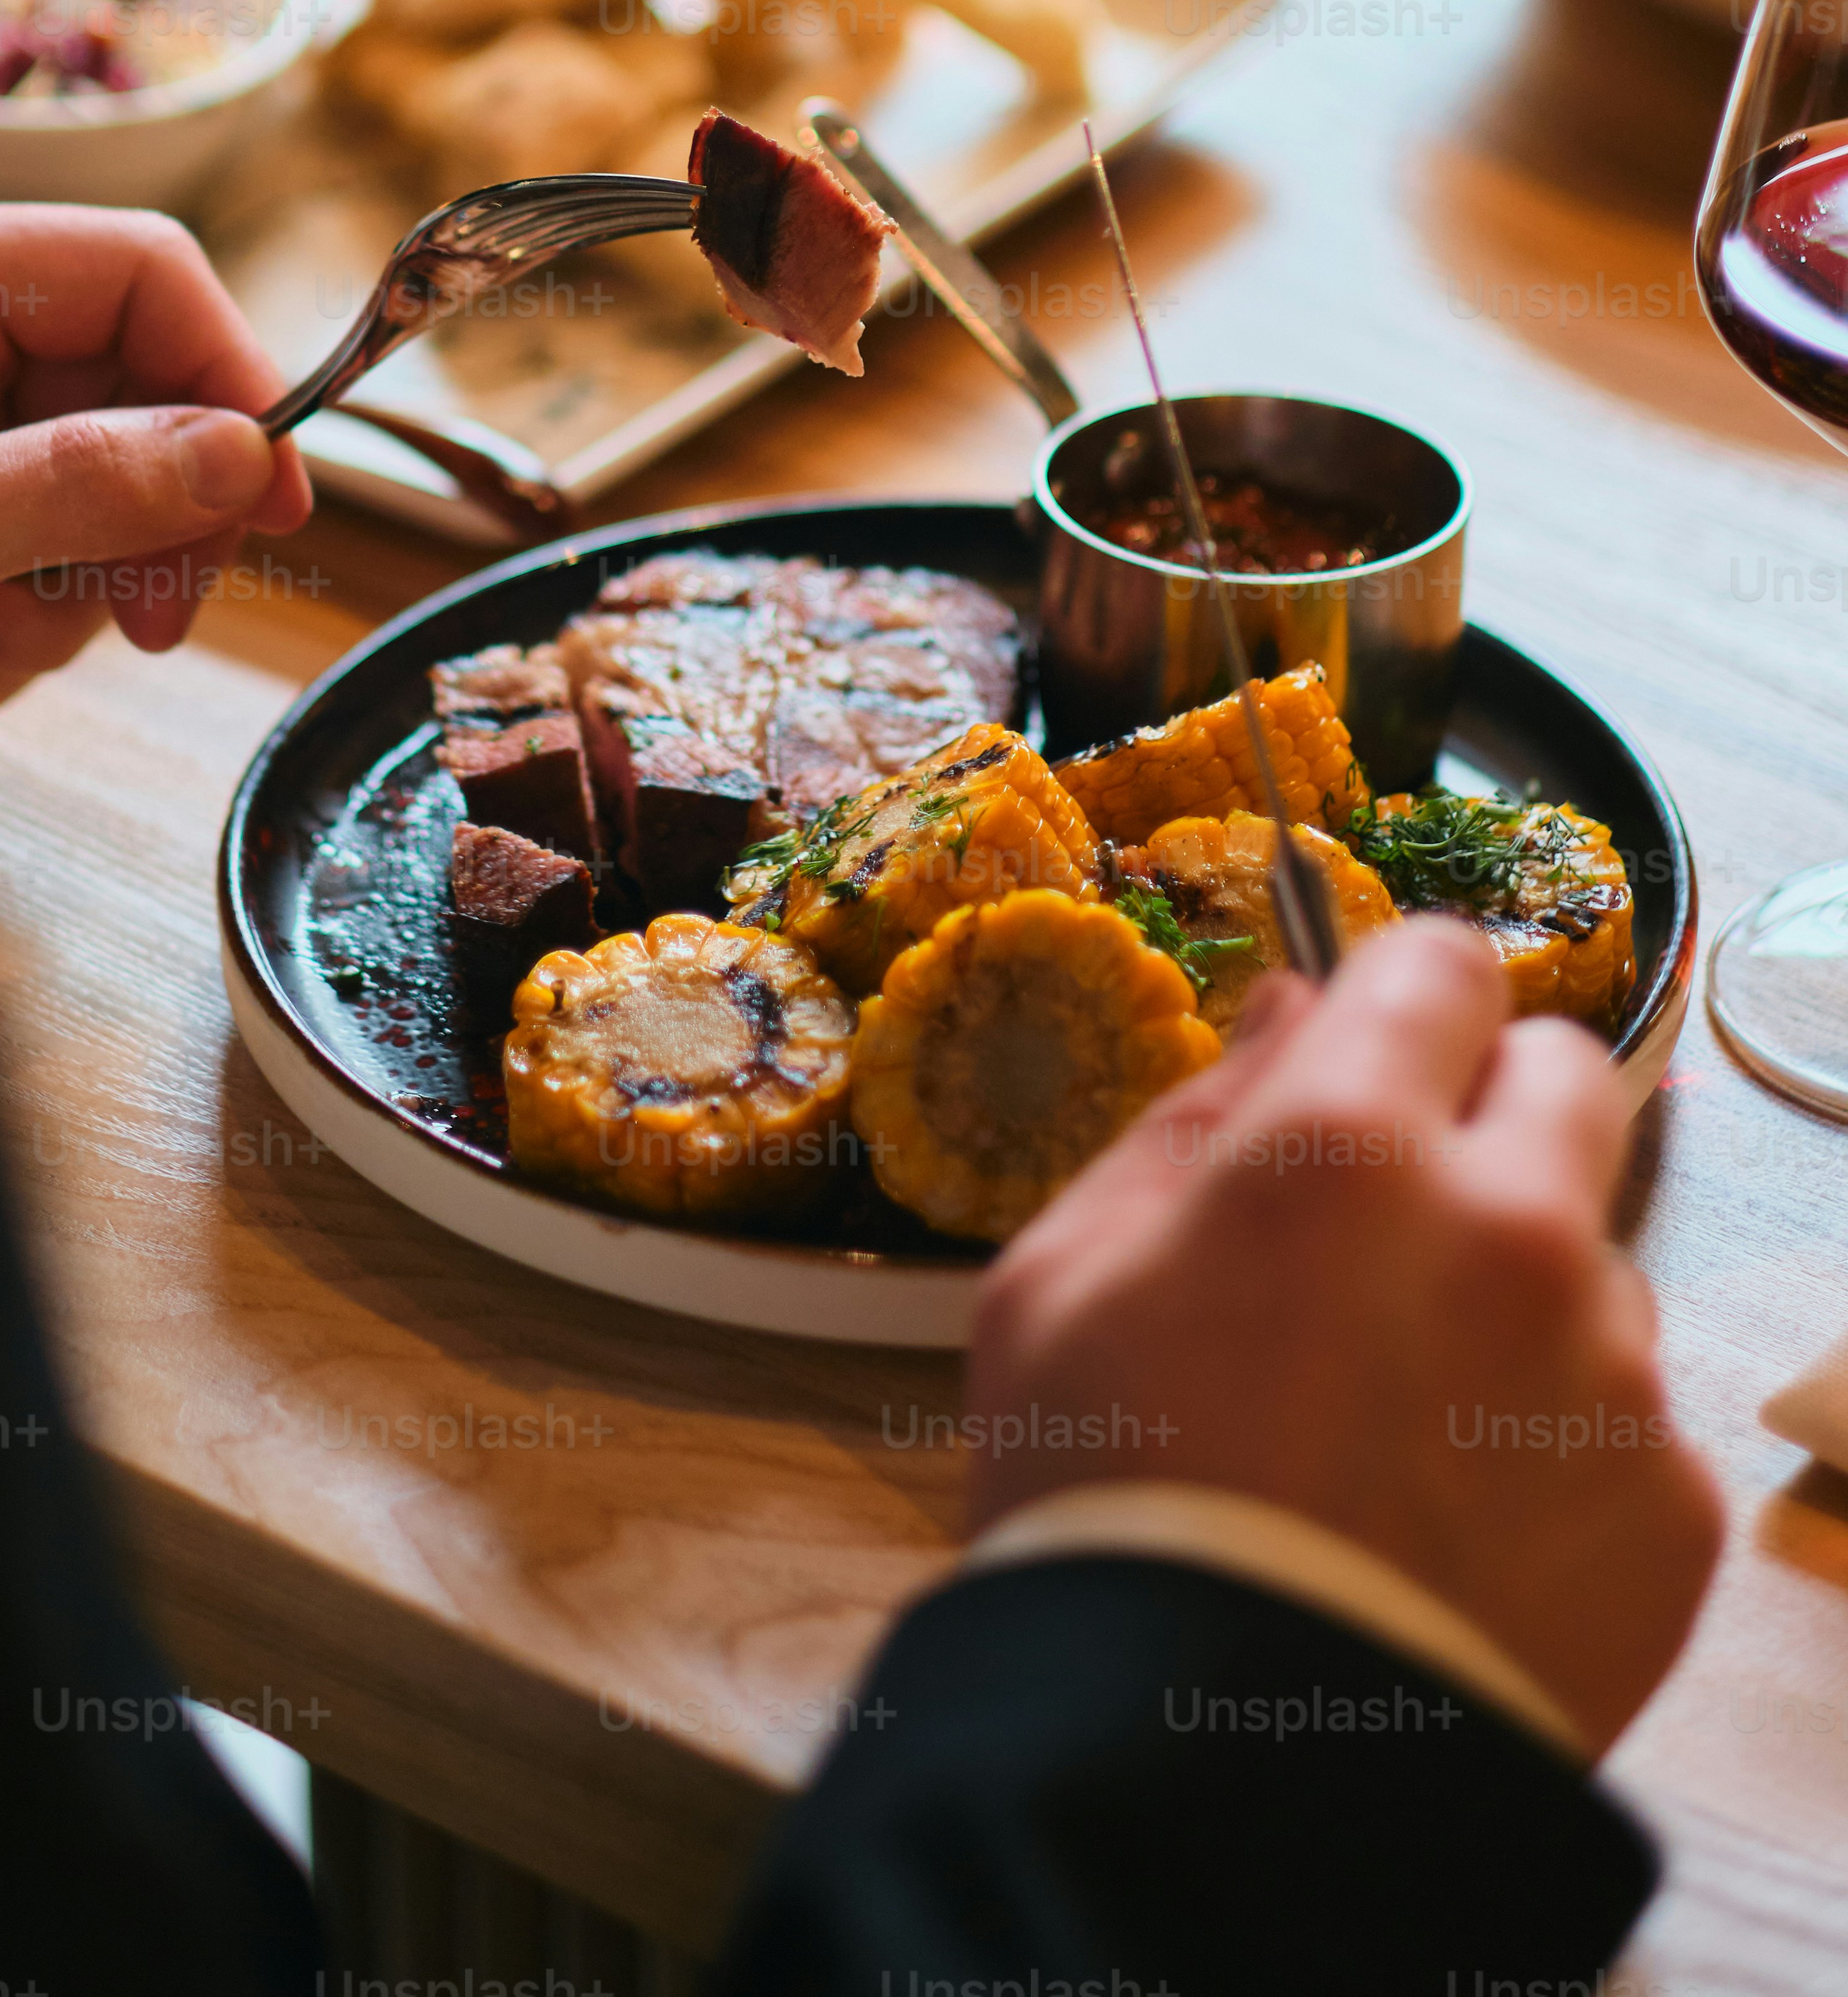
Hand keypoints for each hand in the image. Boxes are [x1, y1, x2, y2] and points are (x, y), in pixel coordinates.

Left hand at [0, 205, 308, 779]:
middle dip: (153, 513)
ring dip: (70, 586)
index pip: (142, 270)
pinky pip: (46, 534)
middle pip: (141, 379)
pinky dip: (14, 615)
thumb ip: (78, 484)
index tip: (274, 498)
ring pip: (106, 473)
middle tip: (152, 623)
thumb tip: (240, 455)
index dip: (229, 374)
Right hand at [962, 918, 1720, 1755]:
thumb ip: (1194, 1115)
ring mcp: (1605, 1368)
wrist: (1214, 1772)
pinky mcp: (1668, 1503)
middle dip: (1492, 1111)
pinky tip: (1456, 1524)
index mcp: (1344, 1144)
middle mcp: (1508, 1225)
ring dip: (1521, 1294)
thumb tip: (1293, 1009)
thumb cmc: (1109, 1497)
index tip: (1369, 1049)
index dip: (1399, 997)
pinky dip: (1555, 1447)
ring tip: (1406, 1418)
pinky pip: (1624, 1420)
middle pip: (1567, 1076)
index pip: (1442, 963)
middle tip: (1401, 1213)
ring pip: (1595, 1258)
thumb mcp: (1067, 1271)